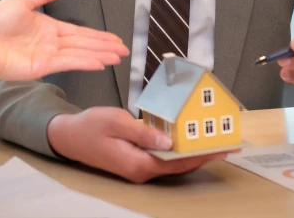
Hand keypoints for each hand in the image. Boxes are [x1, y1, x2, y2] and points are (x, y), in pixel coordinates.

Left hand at [0, 0, 129, 88]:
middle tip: (125, 50)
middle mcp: (51, 42)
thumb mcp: (22, 1)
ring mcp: (48, 55)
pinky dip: (84, 63)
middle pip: (84, 44)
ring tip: (118, 58)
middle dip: (105, 47)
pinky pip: (68, 63)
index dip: (98, 35)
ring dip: (99, 55)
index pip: (79, 32)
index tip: (115, 38)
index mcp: (48, 27)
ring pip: (80, 54)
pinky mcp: (42, 66)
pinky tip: (100, 63)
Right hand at [46, 107, 235, 183]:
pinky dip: (177, 151)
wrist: (67, 136)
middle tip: (225, 144)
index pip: (178, 162)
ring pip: (171, 163)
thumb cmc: (90, 126)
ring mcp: (138, 169)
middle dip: (202, 155)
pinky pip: (161, 159)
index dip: (202, 154)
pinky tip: (186, 141)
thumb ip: (144, 132)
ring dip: (191, 153)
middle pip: (179, 166)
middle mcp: (141, 172)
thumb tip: (170, 141)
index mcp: (138, 164)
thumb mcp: (117, 122)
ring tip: (211, 141)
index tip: (222, 148)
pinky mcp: (135, 163)